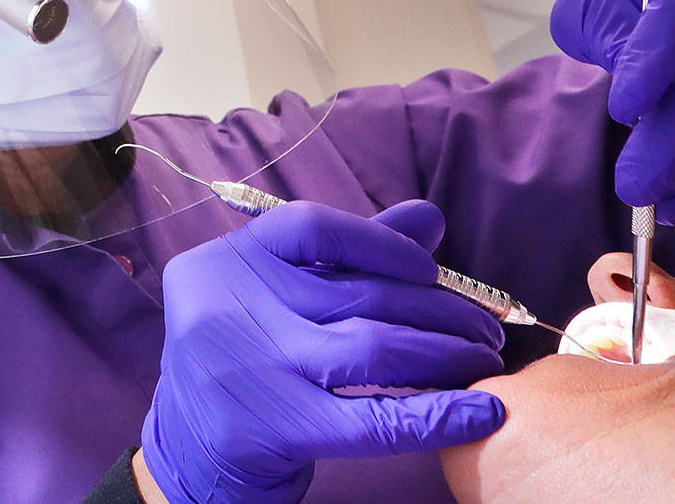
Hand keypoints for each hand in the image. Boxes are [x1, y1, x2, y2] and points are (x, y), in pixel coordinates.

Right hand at [141, 200, 505, 502]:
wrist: (189, 456)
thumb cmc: (245, 364)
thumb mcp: (278, 300)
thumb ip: (344, 257)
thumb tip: (427, 218)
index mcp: (224, 262)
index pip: (312, 228)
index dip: (381, 242)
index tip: (429, 269)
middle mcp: (226, 307)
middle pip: (358, 294)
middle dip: (439, 310)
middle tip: (484, 330)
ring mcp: (246, 369)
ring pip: (375, 348)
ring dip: (447, 355)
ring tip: (483, 364)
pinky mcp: (270, 431)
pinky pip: (376, 419)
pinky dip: (438, 415)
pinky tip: (480, 412)